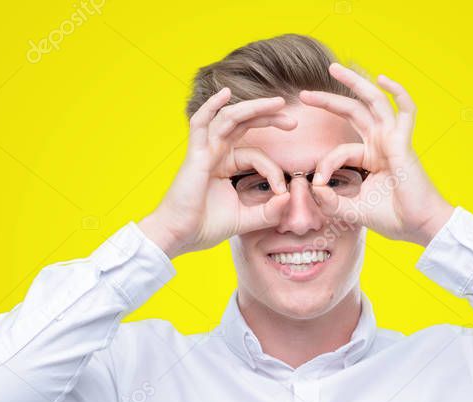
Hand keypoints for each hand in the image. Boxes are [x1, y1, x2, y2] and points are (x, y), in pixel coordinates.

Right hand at [139, 88, 294, 257]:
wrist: (179, 237)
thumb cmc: (205, 228)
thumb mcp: (246, 219)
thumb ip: (269, 211)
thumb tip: (289, 197)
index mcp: (226, 165)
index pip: (257, 155)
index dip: (273, 171)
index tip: (282, 192)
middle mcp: (216, 153)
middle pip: (244, 124)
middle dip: (269, 118)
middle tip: (293, 120)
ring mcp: (205, 151)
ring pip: (230, 119)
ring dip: (254, 108)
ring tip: (278, 103)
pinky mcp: (195, 154)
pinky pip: (201, 123)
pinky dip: (211, 106)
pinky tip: (225, 93)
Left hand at [299, 63, 453, 245]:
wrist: (418, 227)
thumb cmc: (393, 218)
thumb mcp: (352, 210)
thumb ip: (330, 201)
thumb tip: (315, 187)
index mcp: (370, 158)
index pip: (340, 150)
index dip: (325, 164)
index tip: (319, 184)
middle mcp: (381, 144)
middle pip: (353, 111)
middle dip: (329, 99)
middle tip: (304, 94)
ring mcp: (393, 140)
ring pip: (373, 102)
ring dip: (354, 83)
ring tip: (333, 69)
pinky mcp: (403, 142)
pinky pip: (405, 110)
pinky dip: (397, 92)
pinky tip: (382, 78)